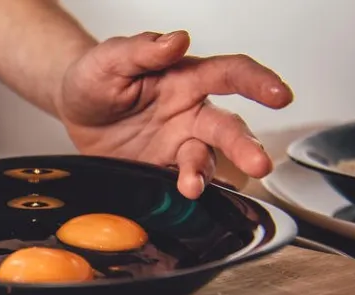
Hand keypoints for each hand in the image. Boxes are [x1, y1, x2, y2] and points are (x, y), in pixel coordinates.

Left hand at [55, 30, 293, 198]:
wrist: (73, 109)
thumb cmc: (97, 76)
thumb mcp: (110, 59)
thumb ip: (142, 50)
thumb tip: (176, 40)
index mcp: (185, 78)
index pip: (230, 74)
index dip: (258, 82)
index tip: (281, 96)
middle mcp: (190, 112)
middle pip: (227, 127)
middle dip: (245, 146)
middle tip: (259, 164)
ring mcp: (177, 143)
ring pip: (206, 159)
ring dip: (203, 173)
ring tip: (192, 185)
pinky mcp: (159, 169)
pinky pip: (177, 181)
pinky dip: (182, 189)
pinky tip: (180, 195)